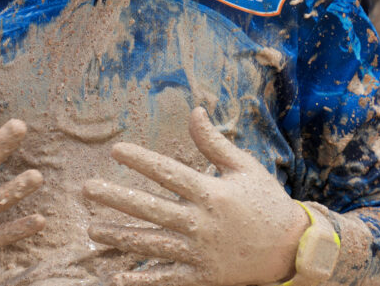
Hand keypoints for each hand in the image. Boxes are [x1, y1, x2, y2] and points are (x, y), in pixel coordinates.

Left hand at [82, 107, 308, 285]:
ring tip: (92, 230)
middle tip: (88, 189)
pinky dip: (142, 279)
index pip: (168, 172)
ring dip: (119, 237)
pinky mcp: (202, 276)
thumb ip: (214, 143)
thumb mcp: (245, 167)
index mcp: (212, 192)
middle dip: (116, 198)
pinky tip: (117, 277)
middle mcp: (201, 222)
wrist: (291, 249)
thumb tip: (195, 110)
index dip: (141, 161)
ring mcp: (200, 252)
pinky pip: (167, 277)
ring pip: (151, 244)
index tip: (116, 150)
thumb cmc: (267, 202)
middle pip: (150, 208)